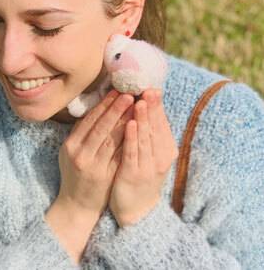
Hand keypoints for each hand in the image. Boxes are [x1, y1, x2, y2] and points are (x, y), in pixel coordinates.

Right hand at [56, 89, 134, 217]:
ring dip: (124, 121)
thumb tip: (97, 108)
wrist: (76, 205)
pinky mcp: (105, 176)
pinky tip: (137, 128)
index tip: (115, 91)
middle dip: (115, 109)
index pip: (89, 120)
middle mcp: (80, 154)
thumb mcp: (70, 151)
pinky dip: (128, 140)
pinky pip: (119, 154)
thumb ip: (81, 133)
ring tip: (136, 107)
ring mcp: (93, 165)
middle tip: (129, 94)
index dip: (103, 105)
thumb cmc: (75, 173)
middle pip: (100, 127)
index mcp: (70, 145)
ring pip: (111, 139)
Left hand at [108, 88, 178, 225]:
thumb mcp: (150, 151)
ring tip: (139, 101)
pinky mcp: (134, 174)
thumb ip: (149, 130)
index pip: (161, 122)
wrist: (136, 208)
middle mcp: (160, 156)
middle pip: (155, 127)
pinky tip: (129, 124)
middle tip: (147, 88)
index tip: (152, 86)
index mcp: (165, 148)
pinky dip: (132, 138)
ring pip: (145, 138)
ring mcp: (148, 166)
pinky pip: (133, 153)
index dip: (156, 104)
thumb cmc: (141, 172)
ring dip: (142, 119)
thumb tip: (146, 102)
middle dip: (151, 106)